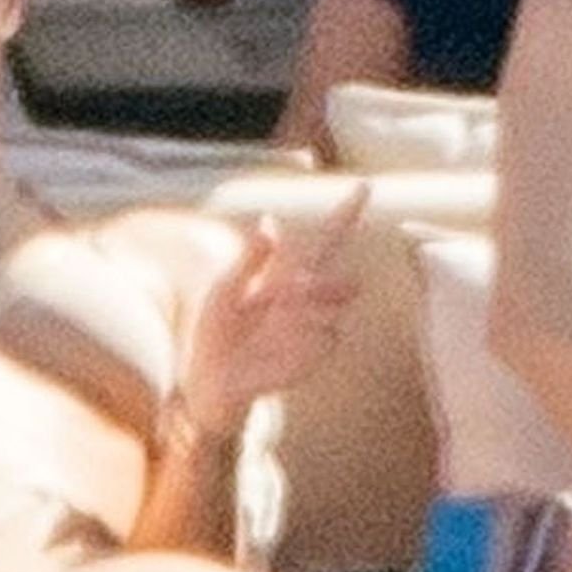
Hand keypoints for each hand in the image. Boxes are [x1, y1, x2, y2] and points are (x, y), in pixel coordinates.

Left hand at [178, 183, 366, 436]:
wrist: (209, 384)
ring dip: (311, 302)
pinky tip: (282, 343)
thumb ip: (249, 261)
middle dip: (327, 279)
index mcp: (282, 279)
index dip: (342, 216)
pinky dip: (308, 334)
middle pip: (341, 278)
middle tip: (293, 286)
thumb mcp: (224, 293)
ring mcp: (309, 331)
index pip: (320, 244)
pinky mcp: (309, 357)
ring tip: (279, 312)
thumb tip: (268, 222)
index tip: (363, 186)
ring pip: (335, 306)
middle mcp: (302, 303)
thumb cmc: (215, 337)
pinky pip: (327, 336)